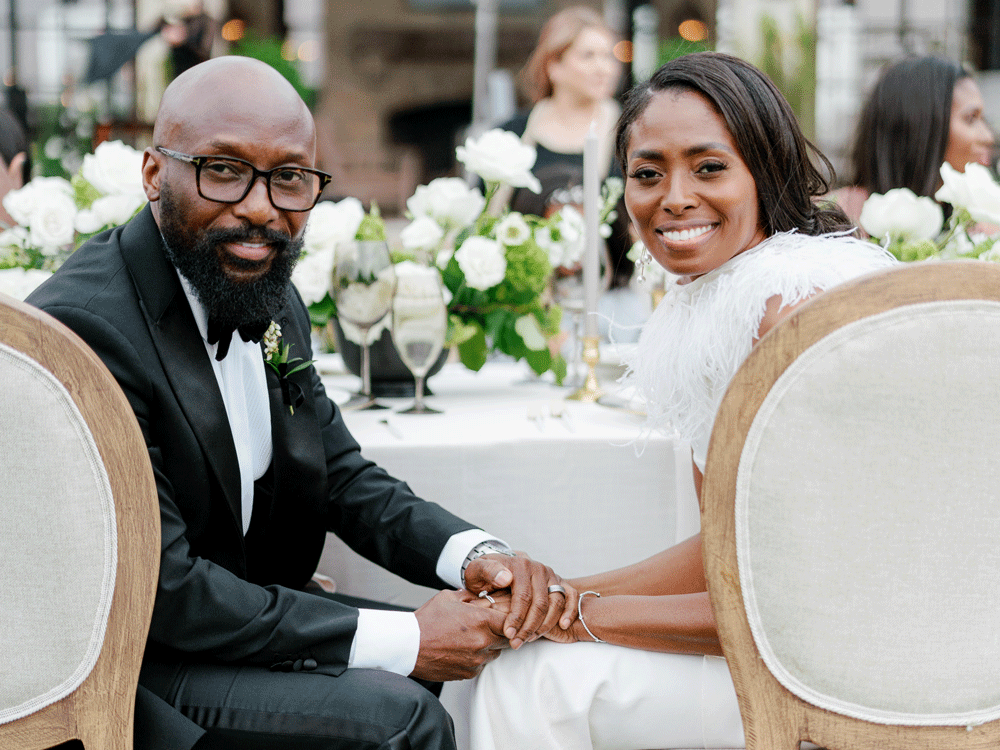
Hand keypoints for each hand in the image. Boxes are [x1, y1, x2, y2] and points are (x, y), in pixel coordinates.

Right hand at [411, 589, 508, 681]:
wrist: (409, 646)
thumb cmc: (427, 621)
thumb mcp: (448, 598)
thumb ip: (469, 596)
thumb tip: (481, 595)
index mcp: (481, 621)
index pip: (511, 621)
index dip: (509, 618)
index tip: (504, 616)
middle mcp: (482, 642)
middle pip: (507, 639)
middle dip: (501, 632)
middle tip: (490, 626)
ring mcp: (476, 660)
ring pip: (495, 653)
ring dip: (490, 645)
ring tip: (472, 637)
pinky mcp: (469, 673)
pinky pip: (482, 664)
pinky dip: (477, 657)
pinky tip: (463, 648)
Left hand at [463, 553, 578, 648]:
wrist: (498, 567)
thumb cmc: (485, 574)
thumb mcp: (478, 570)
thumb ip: (487, 571)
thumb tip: (505, 578)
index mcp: (519, 565)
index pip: (523, 596)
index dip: (516, 617)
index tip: (509, 634)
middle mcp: (537, 568)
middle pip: (540, 603)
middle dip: (529, 627)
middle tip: (516, 643)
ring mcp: (550, 575)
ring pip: (556, 603)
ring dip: (545, 625)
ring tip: (530, 639)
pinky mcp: (558, 581)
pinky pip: (571, 595)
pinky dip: (570, 610)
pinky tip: (562, 625)